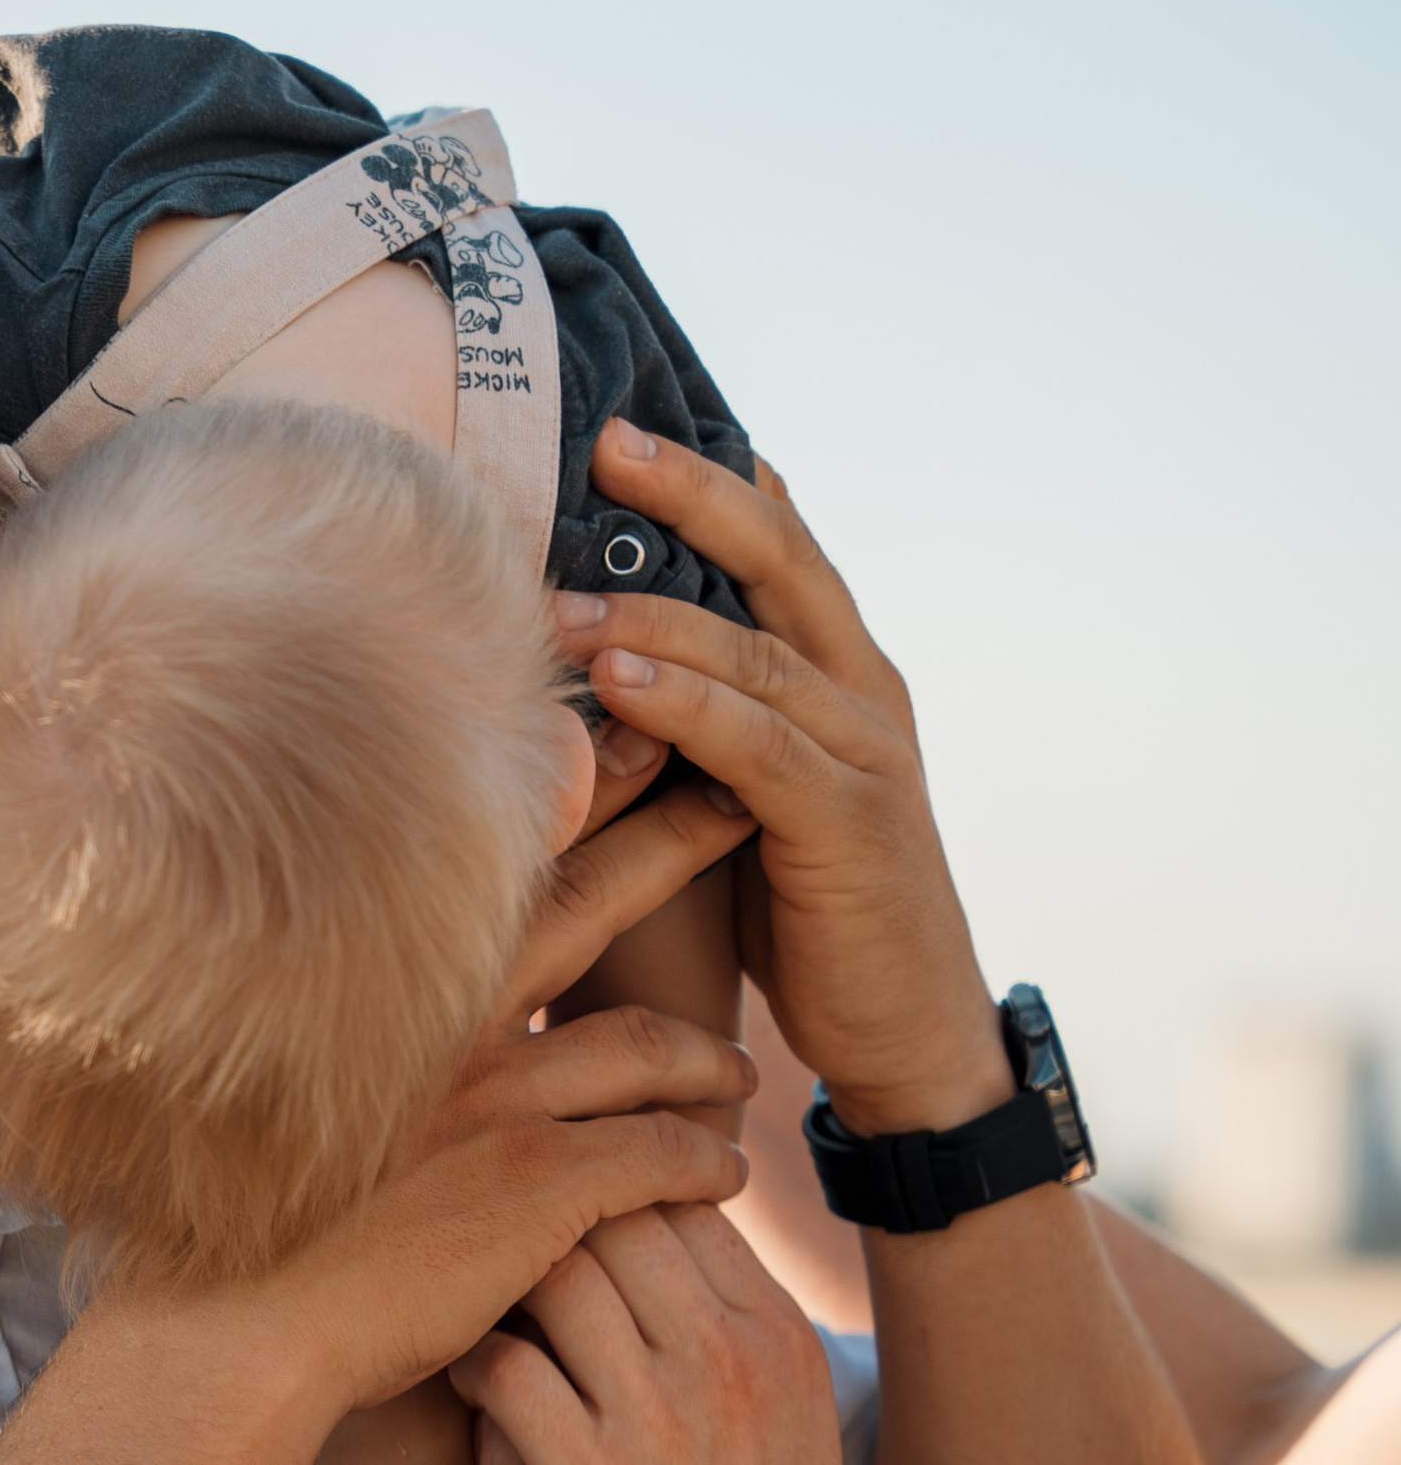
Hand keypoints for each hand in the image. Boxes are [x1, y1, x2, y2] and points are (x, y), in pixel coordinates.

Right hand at [160, 810, 761, 1431]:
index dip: (569, 794)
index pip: (495, 865)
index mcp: (390, 986)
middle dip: (674, 842)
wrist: (235, 1326)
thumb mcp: (293, 1091)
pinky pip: (659, 1150)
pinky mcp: (537, 1183)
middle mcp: (445, 1019)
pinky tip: (726, 1176)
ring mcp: (496, 1097)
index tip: (623, 740)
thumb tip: (389, 1003)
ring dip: (708, 1056)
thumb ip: (361, 1034)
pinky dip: (705, 1158)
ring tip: (742, 1077)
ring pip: (647, 1045)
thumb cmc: (252, 1226)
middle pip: (592, 902)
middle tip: (739, 804)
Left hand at [451, 1206, 869, 1464]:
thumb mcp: (798, 1427)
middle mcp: (727, 1357)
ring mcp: (661, 1416)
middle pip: (617, 1217)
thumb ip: (744, 1342)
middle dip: (551, 1216)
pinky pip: (507, 1373)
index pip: (688, 1204)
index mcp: (779, 1337)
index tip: (572, 1204)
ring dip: (502, 1281)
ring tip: (475, 1297)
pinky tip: (464, 1378)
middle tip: (502, 1233)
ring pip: (553, 1277)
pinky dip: (474, 1364)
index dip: (620, 1189)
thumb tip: (686, 1269)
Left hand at [553, 427, 1011, 1137]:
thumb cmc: (808, 920)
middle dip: (692, 497)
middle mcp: (863, 693)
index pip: (781, 551)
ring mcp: (864, 753)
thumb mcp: (750, 803)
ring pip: (754, 651)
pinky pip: (755, 743)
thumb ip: (704, 730)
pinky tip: (615, 679)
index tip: (631, 432)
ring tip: (557, 597)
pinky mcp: (847, 823)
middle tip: (604, 444)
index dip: (715, 485)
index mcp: (842, 676)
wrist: (907, 1032)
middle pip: (779, 560)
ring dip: (651, 617)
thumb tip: (592, 674)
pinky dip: (684, 704)